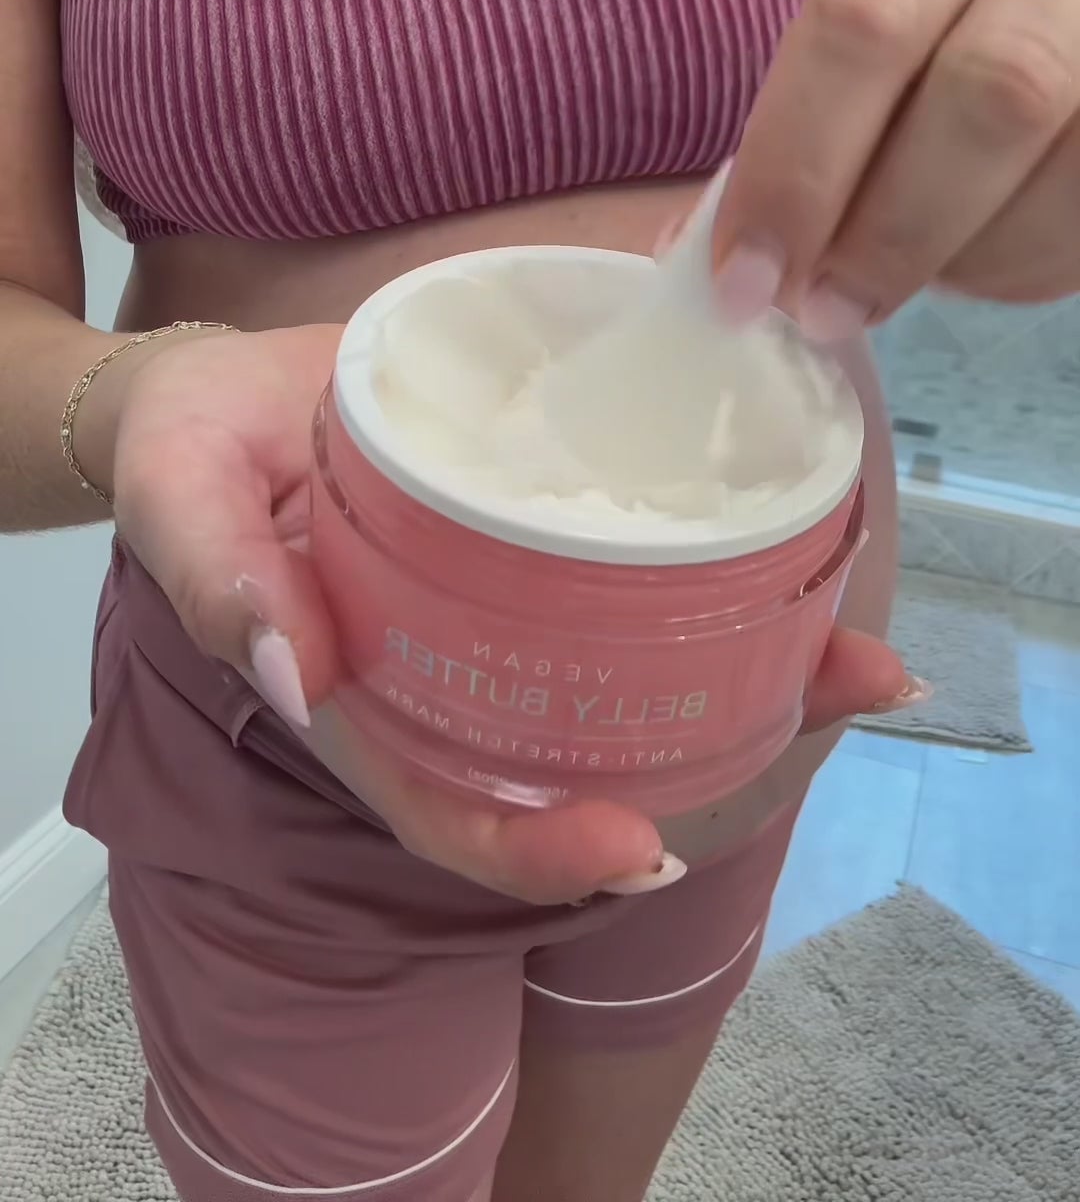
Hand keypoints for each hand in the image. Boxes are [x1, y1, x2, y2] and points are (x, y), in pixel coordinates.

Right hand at [108, 325, 909, 902]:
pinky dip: (719, 572)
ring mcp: (508, 604)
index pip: (454, 808)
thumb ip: (219, 582)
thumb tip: (305, 679)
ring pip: (629, 672)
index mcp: (369, 697)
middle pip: (577, 759)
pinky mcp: (540, 531)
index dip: (538, 852)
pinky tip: (799, 543)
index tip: (634, 853)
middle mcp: (457, 669)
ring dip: (752, 671)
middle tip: (837, 699)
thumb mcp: (180, 497)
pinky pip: (630, 572)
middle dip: (713, 760)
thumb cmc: (189, 446)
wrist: (225, 383)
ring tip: (860, 655)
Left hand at [711, 0, 1079, 336]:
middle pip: (990, 88)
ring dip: (962, 259)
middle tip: (818, 309)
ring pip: (1067, 164)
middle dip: (886, 228)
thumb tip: (712, 256)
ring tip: (895, 287)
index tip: (743, 274)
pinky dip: (1024, 268)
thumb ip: (815, 98)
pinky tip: (975, 265)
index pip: (869, 14)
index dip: (798, 161)